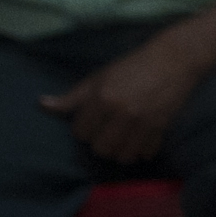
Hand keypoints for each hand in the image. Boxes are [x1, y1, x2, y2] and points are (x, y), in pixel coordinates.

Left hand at [41, 32, 212, 165]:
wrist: (173, 61)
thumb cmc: (132, 66)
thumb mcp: (98, 78)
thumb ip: (73, 97)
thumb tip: (42, 105)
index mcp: (102, 98)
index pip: (81, 132)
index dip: (84, 129)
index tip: (92, 123)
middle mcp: (121, 112)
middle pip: (101, 148)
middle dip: (101, 143)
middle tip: (106, 133)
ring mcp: (143, 122)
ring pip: (123, 155)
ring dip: (120, 152)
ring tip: (121, 142)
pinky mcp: (161, 127)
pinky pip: (146, 152)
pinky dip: (141, 152)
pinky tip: (139, 143)